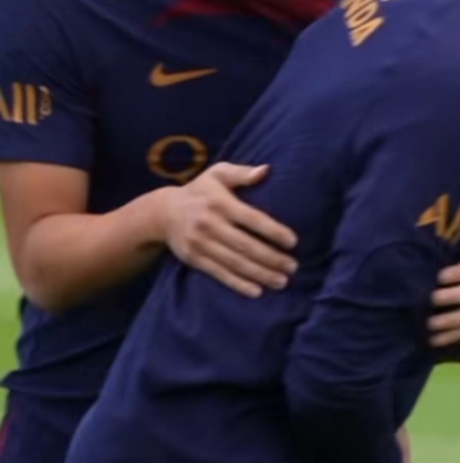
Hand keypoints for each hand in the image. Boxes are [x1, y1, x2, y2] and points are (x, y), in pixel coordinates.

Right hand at [159, 163, 297, 296]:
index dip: (273, 231)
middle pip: (246, 245)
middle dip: (272, 259)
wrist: (163, 212)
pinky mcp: (195, 259)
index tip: (293, 242)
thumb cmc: (200, 191)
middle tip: (293, 267)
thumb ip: (242, 173)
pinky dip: (239, 284)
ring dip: (260, 274)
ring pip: (235, 263)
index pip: (252, 218)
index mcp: (220, 203)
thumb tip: (266, 170)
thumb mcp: (218, 174)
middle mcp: (210, 224)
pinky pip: (220, 274)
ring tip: (281, 282)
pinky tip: (257, 291)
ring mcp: (201, 243)